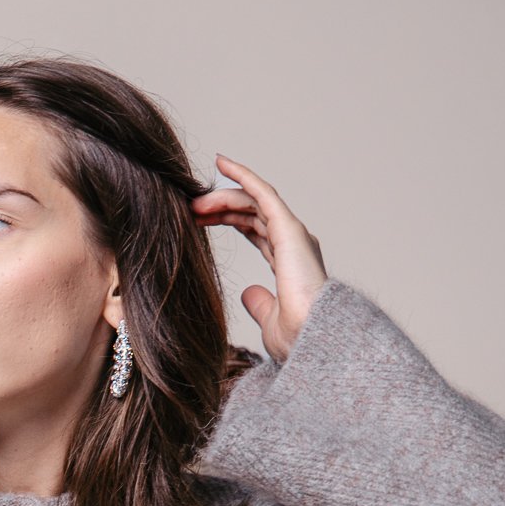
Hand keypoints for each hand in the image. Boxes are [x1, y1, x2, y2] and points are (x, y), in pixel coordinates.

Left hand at [189, 155, 327, 361]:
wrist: (314, 340)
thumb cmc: (298, 339)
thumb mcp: (269, 320)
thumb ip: (259, 303)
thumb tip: (247, 293)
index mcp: (290, 263)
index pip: (257, 231)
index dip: (230, 220)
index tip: (200, 220)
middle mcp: (294, 244)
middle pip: (252, 213)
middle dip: (221, 208)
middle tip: (191, 210)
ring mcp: (294, 234)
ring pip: (254, 202)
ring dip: (223, 197)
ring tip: (195, 202)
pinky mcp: (289, 228)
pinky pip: (263, 193)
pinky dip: (243, 176)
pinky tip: (222, 164)